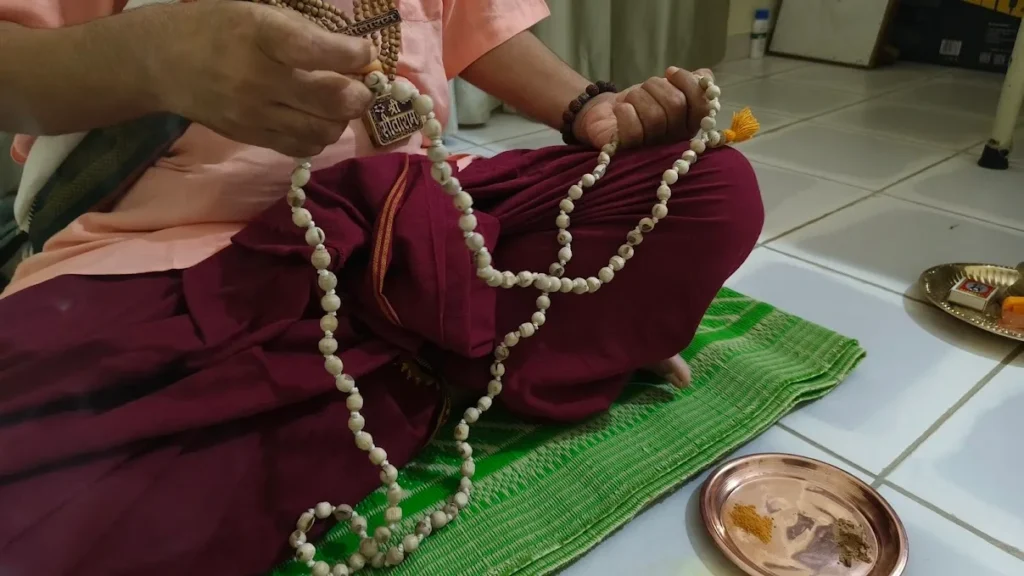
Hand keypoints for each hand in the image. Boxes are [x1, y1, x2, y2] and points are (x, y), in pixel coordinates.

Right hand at [154, 2, 375, 156]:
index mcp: (261, 35)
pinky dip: (319, 136)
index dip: (354, 56)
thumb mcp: (259, 14)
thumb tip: (357, 57)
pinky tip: (314, 119)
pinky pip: (303, 147)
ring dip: (341, 119)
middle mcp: (258, 78)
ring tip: (336, 104)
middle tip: (360, 87)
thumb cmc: (218, 29)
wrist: (162, 62)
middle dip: (359, 95)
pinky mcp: (252, 138)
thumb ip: (308, 35)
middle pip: (332, 101)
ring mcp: (254, 114)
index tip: (365, 54)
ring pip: (323, 131)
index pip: (319, 52)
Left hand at [573, 67, 714, 149]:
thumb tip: (703, 76)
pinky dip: (625, 111)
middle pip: (676, 105)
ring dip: (639, 96)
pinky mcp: (628, 151)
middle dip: (658, 87)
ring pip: (655, 116)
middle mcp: (674, 141)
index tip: (670, 71)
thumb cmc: (642, 103)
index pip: (703, 107)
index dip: (689, 84)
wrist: (607, 113)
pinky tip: (620, 109)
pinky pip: (634, 130)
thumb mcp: (667, 88)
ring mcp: (653, 149)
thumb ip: (690, 83)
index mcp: (689, 125)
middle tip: (646, 88)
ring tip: (631, 100)